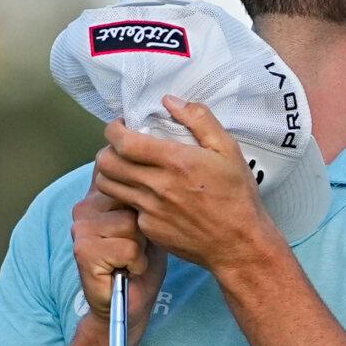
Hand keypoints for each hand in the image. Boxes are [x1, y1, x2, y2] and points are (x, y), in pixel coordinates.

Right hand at [70, 170, 167, 342]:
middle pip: (134, 199)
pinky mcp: (83, 251)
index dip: (142, 195)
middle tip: (137, 246)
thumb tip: (157, 167)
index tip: (143, 221)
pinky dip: (136, 263)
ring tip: (133, 258)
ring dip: (141, 247)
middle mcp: (85, 206)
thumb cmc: (144, 260)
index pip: (122, 174)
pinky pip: (128, 248)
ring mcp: (81, 228)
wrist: (130, 303)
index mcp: (99, 194)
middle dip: (145, 225)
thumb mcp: (150, 219)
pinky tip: (127, 270)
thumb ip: (145, 194)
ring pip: (132, 224)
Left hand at [94, 95, 285, 273]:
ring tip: (126, 167)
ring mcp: (150, 210)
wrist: (238, 245)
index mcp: (176, 162)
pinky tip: (146, 193)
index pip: (123, 142)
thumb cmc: (236, 196)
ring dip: (111, 173)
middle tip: (120, 146)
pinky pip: (126, 207)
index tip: (120, 125)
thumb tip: (170, 100)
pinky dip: (129, 197)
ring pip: (108, 187)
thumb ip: (199, 119)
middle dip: (107, 149)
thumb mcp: (228, 149)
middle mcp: (157, 186)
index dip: (113, 130)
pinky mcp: (149, 229)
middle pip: (107, 164)